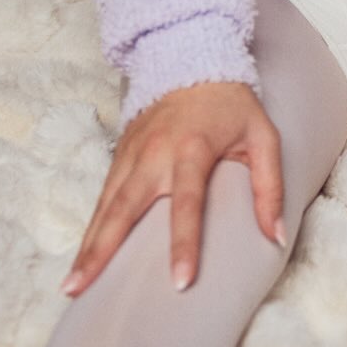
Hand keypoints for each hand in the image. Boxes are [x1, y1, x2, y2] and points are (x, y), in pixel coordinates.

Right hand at [60, 80, 284, 297]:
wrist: (192, 58)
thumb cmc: (232, 105)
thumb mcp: (263, 136)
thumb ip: (270, 187)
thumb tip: (274, 236)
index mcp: (193, 147)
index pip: (187, 203)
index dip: (185, 243)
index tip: (181, 282)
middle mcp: (155, 152)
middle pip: (125, 207)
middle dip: (103, 250)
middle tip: (81, 288)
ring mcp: (132, 153)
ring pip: (106, 205)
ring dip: (88, 245)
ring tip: (72, 285)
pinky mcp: (120, 153)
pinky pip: (103, 197)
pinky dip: (90, 227)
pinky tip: (82, 257)